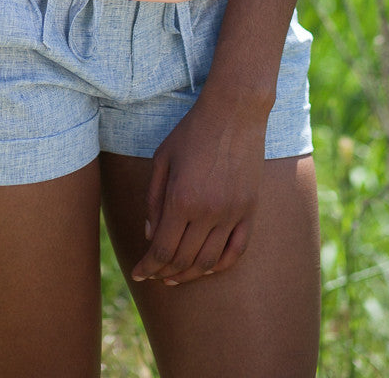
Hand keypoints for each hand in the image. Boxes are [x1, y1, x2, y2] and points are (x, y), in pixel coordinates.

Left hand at [131, 92, 267, 285]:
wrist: (234, 112)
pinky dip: (220, 265)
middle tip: (154, 274)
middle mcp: (208, 212)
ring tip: (175, 276)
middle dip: (165, 272)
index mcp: (181, 199)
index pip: (163, 250)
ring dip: (190, 274)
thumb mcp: (162, 159)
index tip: (138, 272)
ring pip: (209, 261)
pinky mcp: (250, 210)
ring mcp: (232, 213)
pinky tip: (206, 267)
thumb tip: (151, 235)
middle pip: (184, 260)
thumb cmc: (192, 131)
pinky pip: (237, 250)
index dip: (149, 266)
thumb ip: (153, 200)